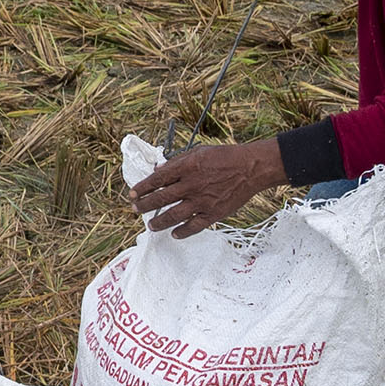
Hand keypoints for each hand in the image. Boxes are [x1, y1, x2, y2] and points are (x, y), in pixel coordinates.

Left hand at [129, 141, 283, 237]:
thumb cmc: (226, 157)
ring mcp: (202, 201)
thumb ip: (178, 161)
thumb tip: (159, 169)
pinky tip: (174, 233)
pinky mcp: (214, 213)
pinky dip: (182, 231)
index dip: (142, 188)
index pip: (158, 179)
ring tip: (151, 226)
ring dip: (159, 222)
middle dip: (145, 205)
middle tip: (136, 210)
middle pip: (161, 198)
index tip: (132, 194)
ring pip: (173, 215)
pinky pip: (194, 226)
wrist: (252, 168)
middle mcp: (192, 185)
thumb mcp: (199, 152)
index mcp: (187, 167)